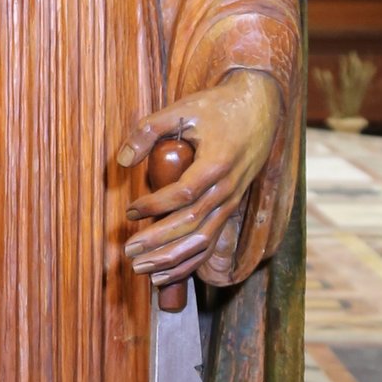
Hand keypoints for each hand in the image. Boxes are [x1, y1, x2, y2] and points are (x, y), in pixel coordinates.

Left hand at [119, 74, 282, 286]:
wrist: (259, 107)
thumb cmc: (218, 107)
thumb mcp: (182, 109)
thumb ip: (149, 130)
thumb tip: (122, 160)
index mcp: (217, 164)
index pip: (184, 195)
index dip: (155, 206)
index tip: (130, 212)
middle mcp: (227, 188)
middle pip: (192, 225)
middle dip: (159, 242)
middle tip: (129, 252)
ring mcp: (231, 201)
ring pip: (203, 240)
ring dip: (172, 259)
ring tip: (143, 270)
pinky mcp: (230, 207)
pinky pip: (211, 242)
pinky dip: (190, 262)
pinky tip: (167, 275)